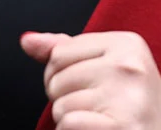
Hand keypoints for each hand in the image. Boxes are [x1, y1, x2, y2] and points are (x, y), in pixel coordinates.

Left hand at [21, 31, 160, 129]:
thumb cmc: (133, 101)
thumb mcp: (108, 65)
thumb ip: (66, 51)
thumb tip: (27, 40)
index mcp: (127, 43)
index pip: (59, 52)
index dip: (62, 74)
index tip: (89, 85)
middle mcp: (128, 65)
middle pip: (57, 78)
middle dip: (65, 97)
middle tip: (96, 106)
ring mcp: (126, 97)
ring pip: (60, 106)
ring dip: (71, 120)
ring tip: (99, 119)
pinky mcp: (121, 126)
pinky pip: (69, 124)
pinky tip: (97, 129)